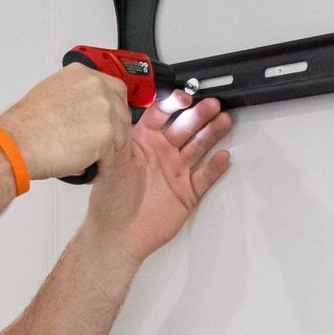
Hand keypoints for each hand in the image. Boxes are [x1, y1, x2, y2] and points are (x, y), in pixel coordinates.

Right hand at [0, 66, 130, 180]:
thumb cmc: (26, 125)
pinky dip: (102, 167)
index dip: (113, 109)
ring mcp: (105, 109)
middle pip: (122, 112)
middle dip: (113, 132)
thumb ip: (74, 96)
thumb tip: (82, 110)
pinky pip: (113, 157)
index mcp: (82, 74)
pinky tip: (89, 168)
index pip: (115, 89)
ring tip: (89, 159)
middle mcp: (96, 87)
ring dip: (107, 151)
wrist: (18, 142)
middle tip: (100, 145)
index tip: (109, 120)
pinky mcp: (107, 134)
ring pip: (120, 136)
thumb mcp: (51, 93)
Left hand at [84, 93, 232, 261]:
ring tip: (223, 121)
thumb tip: (119, 113)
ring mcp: (177, 171)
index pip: (160, 114)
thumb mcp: (111, 162)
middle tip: (212, 105)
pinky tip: (223, 156)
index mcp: (142, 141)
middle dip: (199, 114)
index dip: (172, 104)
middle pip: (185, 127)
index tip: (183, 99)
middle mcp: (162, 152)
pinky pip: (205, 176)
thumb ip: (119, 137)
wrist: (120, 235)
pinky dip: (215, 167)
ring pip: (199, 146)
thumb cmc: (110, 200)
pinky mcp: (188, 191)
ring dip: (211, 133)